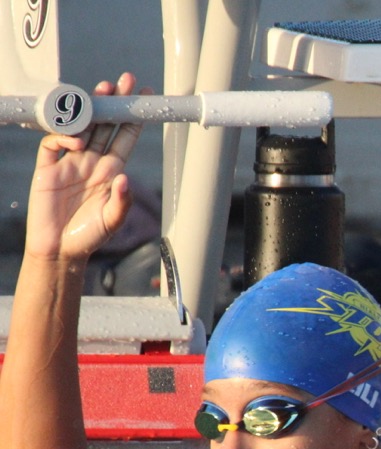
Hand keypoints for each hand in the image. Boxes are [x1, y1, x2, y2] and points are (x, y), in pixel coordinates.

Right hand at [25, 73, 143, 261]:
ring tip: (103, 91)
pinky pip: (53, 143)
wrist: (59, 249)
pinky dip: (62, 135)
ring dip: (91, 109)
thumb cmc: (89, 236)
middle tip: (125, 81)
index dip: (135, 117)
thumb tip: (125, 178)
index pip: (125, 137)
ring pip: (81, 127)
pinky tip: (75, 139)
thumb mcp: (112, 220)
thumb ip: (122, 201)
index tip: (146, 97)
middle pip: (105, 125)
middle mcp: (92, 161)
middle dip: (115, 102)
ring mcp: (70, 162)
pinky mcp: (48, 167)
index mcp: (111, 171)